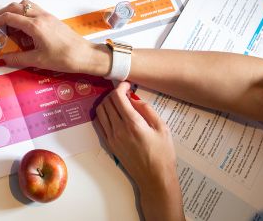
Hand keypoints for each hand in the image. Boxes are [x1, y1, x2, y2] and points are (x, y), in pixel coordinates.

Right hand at [0, 0, 109, 75]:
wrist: (86, 55)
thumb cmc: (63, 59)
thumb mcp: (37, 61)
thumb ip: (16, 58)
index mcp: (35, 26)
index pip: (8, 18)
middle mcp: (40, 16)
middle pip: (14, 7)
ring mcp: (47, 15)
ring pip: (24, 5)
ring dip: (11, 11)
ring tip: (5, 25)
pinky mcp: (51, 18)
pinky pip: (33, 9)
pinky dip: (22, 14)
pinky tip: (20, 27)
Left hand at [95, 82, 182, 220]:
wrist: (155, 178)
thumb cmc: (162, 154)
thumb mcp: (162, 128)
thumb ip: (148, 110)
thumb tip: (135, 99)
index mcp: (133, 124)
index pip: (118, 97)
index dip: (121, 87)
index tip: (127, 85)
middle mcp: (119, 129)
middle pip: (107, 102)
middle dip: (114, 93)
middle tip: (124, 94)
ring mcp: (111, 137)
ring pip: (100, 111)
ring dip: (107, 103)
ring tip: (118, 103)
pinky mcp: (109, 144)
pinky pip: (99, 124)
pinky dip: (102, 114)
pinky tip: (112, 114)